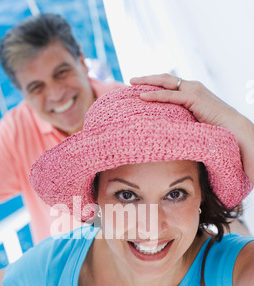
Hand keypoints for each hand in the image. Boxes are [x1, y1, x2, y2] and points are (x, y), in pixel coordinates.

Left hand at [130, 73, 244, 135]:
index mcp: (192, 90)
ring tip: (132, 84)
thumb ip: (184, 117)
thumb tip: (170, 126)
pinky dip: (155, 95)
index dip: (155, 83)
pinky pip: (169, 96)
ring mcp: (193, 90)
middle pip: (165, 78)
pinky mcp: (193, 98)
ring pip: (165, 83)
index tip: (140, 86)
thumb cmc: (217, 128)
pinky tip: (142, 96)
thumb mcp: (196, 120)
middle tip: (131, 80)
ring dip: (147, 82)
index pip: (170, 83)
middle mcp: (192, 86)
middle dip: (147, 78)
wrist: (233, 127)